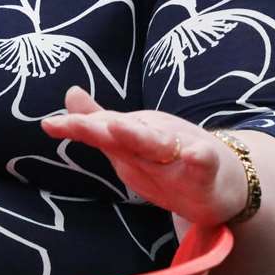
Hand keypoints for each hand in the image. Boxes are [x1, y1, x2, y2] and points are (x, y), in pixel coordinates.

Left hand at [41, 86, 247, 225]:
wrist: (225, 180)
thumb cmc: (172, 160)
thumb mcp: (132, 143)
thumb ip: (100, 121)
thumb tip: (69, 94)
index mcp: (136, 136)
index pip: (103, 129)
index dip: (78, 126)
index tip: (48, 124)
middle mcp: (155, 139)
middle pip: (124, 133)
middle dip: (99, 127)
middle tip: (72, 124)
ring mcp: (181, 152)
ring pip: (158, 144)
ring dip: (138, 135)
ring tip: (117, 127)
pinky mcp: (207, 171)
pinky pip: (203, 163)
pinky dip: (198, 158)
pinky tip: (193, 155)